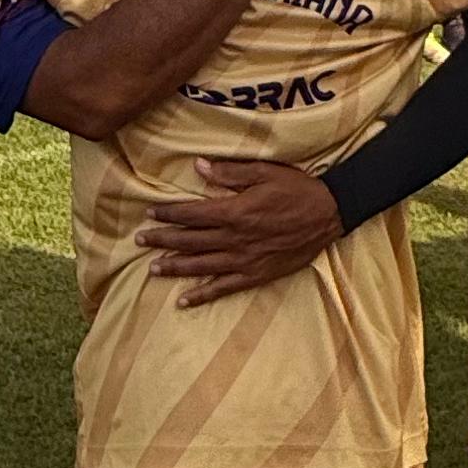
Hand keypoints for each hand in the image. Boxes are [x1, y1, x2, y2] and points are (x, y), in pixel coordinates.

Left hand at [139, 157, 343, 301]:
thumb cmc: (297, 189)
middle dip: (163, 240)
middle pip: (191, 241)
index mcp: (235, 211)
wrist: (329, 215)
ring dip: (175, 267)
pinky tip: (184, 301)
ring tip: (152, 269)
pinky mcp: (256, 274)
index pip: (192, 214)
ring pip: (202, 266)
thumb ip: (230, 172)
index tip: (149, 213)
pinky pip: (224, 288)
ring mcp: (245, 260)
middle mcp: (235, 239)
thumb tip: (199, 167)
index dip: (169, 214)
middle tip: (139, 240)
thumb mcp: (265, 172)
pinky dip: (203, 295)